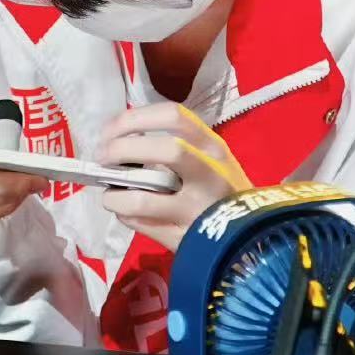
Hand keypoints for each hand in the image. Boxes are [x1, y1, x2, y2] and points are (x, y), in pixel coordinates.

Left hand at [97, 102, 252, 250]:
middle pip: (164, 149)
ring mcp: (197, 210)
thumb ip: (177, 146)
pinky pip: (141, 225)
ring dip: (115, 195)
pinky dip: (125, 216)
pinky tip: (127, 212)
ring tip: (110, 195)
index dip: (133, 119)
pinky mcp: (184, 239)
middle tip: (103, 158)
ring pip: (142, 199)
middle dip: (121, 150)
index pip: (173, 116)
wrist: (251, 238)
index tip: (111, 131)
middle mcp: (209, 175)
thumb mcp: (212, 161)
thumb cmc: (224, 192)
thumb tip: (121, 140)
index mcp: (213, 148)